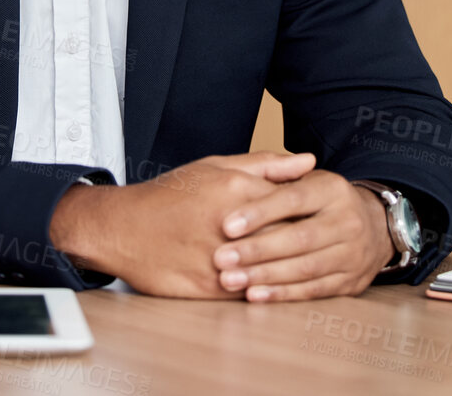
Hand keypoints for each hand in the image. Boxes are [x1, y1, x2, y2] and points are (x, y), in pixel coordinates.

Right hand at [49, 151, 314, 297]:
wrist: (122, 228)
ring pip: (274, 269)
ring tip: (309, 267)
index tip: (329, 216)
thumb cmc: (169, 195)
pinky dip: (269, 290)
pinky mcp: (211, 288)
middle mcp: (233, 225)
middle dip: (311, 243)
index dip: (316, 212)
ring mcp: (222, 259)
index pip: (295, 203)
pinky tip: (280, 286)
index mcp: (237, 189)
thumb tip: (308, 161)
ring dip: (293, 270)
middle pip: (290, 237)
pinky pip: (252, 291)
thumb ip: (265, 164)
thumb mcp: (215, 166)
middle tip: (329, 245)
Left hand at [210, 169, 392, 301]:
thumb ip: (278, 170)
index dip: (259, 213)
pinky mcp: (350, 282)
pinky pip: (313, 290)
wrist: (373, 228)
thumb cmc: (321, 201)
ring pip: (305, 267)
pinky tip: (255, 295)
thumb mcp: (306, 178)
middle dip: (257, 250)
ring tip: (230, 279)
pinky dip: (282, 294)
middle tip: (221, 258)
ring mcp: (353, 254)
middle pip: (300, 238)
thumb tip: (266, 166)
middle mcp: (348, 221)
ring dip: (265, 276)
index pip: (293, 200)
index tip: (227, 226)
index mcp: (333, 189)